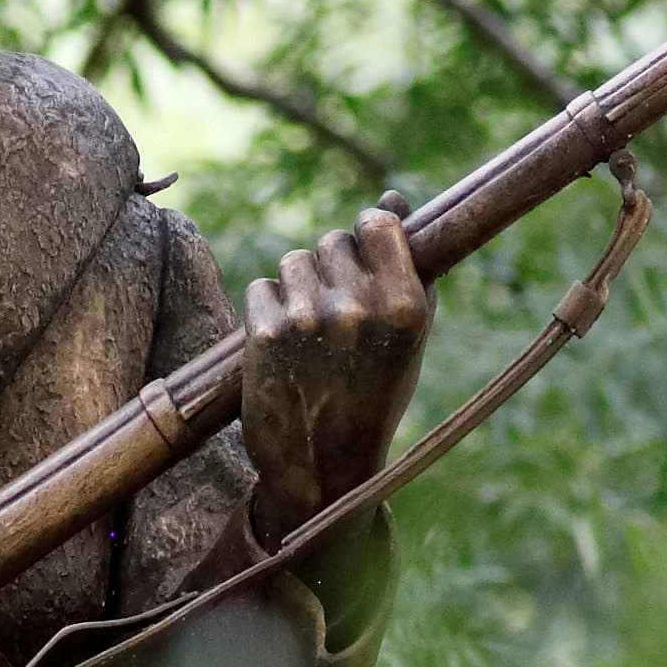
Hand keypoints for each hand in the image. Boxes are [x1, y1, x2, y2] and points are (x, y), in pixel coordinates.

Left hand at [240, 204, 432, 546]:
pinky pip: (261, 288)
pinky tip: (282, 347)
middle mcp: (359, 307)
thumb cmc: (373, 396)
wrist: (323, 469)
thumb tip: (393, 198)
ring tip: (310, 336)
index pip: (375, 224)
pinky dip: (267, 311)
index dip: (365, 236)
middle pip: (331, 242)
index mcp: (405, 306)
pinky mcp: (265, 332)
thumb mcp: (405, 337)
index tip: (362, 258)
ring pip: (293, 262)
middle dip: (330, 269)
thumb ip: (404, 266)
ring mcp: (309, 319)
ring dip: (297, 289)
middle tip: (334, 315)